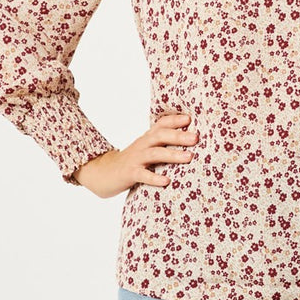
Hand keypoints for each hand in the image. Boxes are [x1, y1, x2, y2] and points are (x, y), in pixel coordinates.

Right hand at [72, 113, 198, 196]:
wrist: (103, 173)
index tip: (190, 118)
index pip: (161, 124)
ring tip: (188, 157)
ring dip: (172, 154)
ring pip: (154, 154)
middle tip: (195, 138)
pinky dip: (154, 178)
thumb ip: (163, 144)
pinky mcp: (130, 173)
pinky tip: (166, 181)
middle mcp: (142, 145)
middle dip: (178, 136)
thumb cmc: (133, 161)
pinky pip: (143, 175)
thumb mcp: (147, 149)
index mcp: (148, 138)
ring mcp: (135, 159)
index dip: (175, 120)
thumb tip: (192, 141)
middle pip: (160, 136)